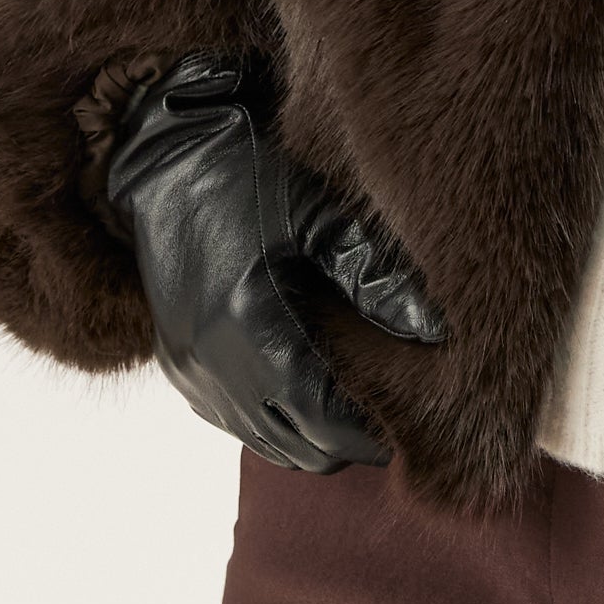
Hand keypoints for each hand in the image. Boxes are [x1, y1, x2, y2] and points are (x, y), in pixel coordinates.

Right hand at [105, 51, 444, 470]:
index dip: (371, 427)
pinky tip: (307, 386)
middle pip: (300, 443)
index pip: (323, 416)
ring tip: (357, 401)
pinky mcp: (180, 367)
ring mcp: (190, 370)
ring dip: (313, 433)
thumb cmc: (249, 176)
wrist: (167, 160)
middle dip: (350, 436)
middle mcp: (212, 363)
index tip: (414, 418)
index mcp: (248, 326)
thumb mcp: (319, 213)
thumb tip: (436, 330)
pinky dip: (277, 419)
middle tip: (395, 412)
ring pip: (268, 441)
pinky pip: (237, 422)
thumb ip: (375, 275)